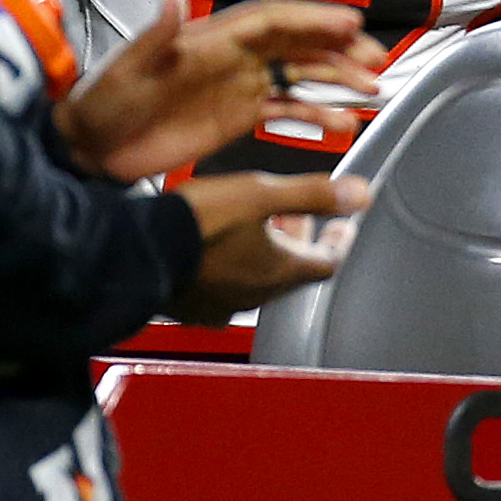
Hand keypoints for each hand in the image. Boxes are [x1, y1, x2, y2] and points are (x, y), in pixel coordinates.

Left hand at [54, 0, 383, 183]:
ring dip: (336, 79)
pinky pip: (286, 111)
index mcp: (211, 39)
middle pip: (297, 45)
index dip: (312, 20)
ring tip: (372, 92)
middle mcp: (232, 57)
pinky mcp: (237, 117)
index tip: (351, 25)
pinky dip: (316, 115)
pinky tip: (343, 126)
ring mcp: (238, 86)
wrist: (90, 148)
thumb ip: (154, 37)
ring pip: (299, 75)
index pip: (272, 21)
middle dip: (339, 49)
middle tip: (376, 63)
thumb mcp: (126, 69)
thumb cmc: (104, 103)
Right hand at [173, 172, 371, 320]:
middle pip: (293, 271)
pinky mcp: (194, 306)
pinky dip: (233, 268)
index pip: (327, 262)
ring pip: (258, 280)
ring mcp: (224, 304)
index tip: (342, 226)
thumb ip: (313, 194)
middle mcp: (256, 295)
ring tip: (256, 227)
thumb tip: (361, 194)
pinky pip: (224, 289)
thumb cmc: (198, 223)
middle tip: (297, 218)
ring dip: (265, 253)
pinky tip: (217, 251)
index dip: (339, 241)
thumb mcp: (261, 194)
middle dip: (299, 241)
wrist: (139, 250)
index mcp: (280, 271)